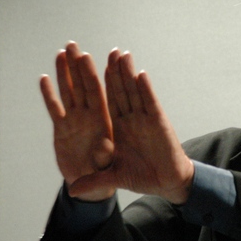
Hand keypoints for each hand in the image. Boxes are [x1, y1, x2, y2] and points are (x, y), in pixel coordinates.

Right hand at [40, 42, 114, 194]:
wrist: (94, 183)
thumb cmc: (106, 174)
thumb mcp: (108, 168)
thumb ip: (104, 157)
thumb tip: (104, 147)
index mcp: (104, 121)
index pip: (99, 92)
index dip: (95, 74)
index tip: (93, 56)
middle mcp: (89, 117)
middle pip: (83, 86)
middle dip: (78, 65)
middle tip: (73, 44)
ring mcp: (75, 121)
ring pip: (69, 92)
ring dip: (64, 73)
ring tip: (61, 53)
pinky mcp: (62, 130)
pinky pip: (55, 108)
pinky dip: (49, 95)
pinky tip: (44, 79)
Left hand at [41, 43, 193, 203]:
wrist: (167, 182)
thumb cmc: (143, 177)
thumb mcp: (114, 176)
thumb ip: (95, 179)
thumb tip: (73, 190)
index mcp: (118, 128)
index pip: (106, 101)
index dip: (97, 85)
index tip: (87, 69)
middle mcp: (131, 119)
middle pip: (119, 90)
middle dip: (112, 71)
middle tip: (104, 50)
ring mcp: (145, 119)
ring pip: (134, 91)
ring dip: (127, 73)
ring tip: (121, 54)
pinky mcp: (158, 123)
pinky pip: (150, 103)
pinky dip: (145, 89)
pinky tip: (140, 74)